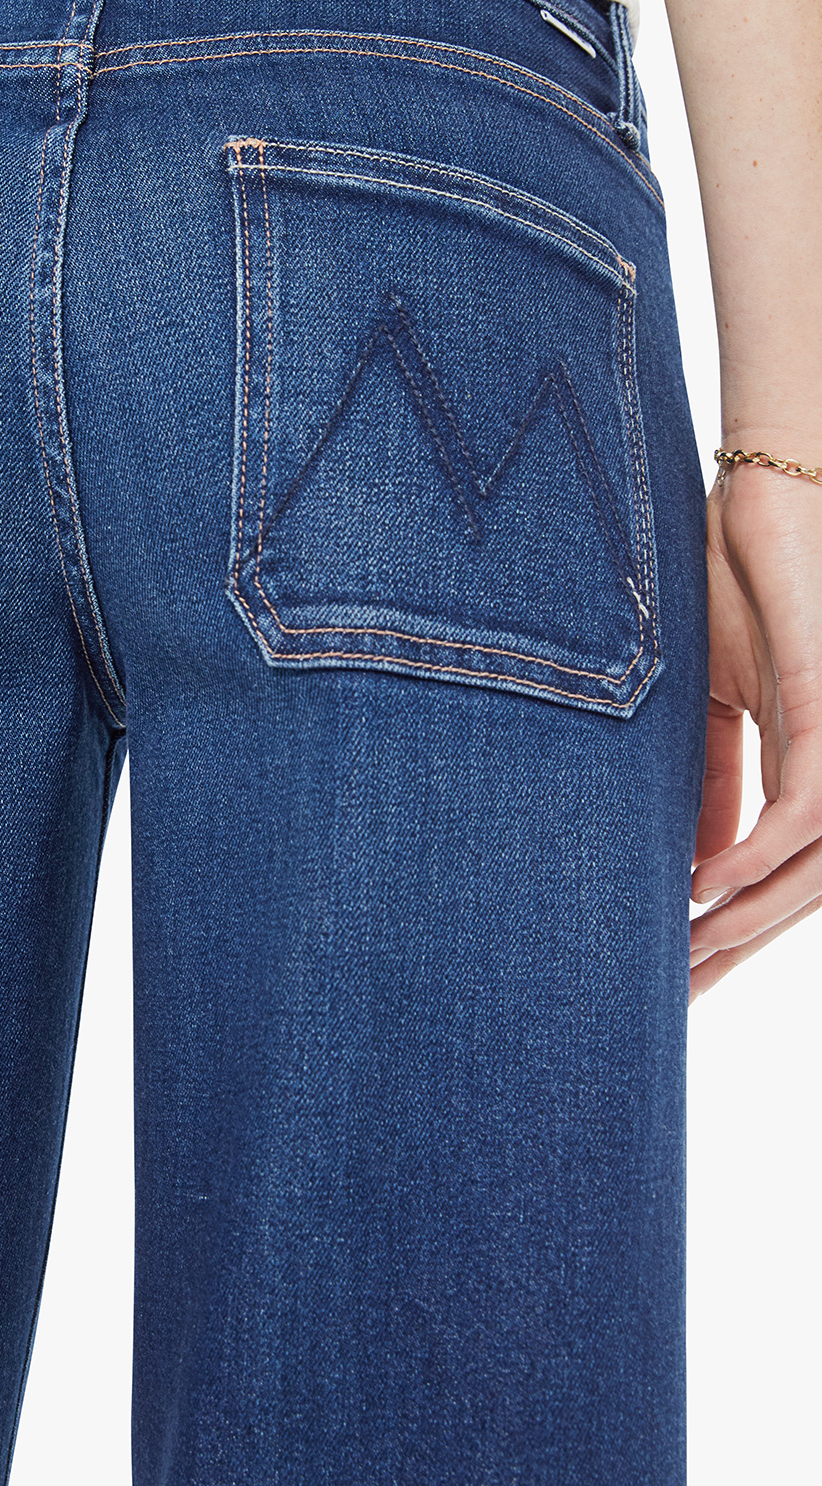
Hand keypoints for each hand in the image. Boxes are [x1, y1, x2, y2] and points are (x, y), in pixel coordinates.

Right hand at [690, 457, 821, 999]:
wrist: (764, 490)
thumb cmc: (738, 579)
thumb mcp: (711, 696)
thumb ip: (713, 776)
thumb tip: (693, 859)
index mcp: (807, 764)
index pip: (778, 869)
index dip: (737, 928)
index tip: (682, 976)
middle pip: (803, 884)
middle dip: (741, 945)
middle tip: (677, 995)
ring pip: (816, 861)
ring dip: (753, 917)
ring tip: (692, 955)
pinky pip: (807, 803)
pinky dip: (758, 850)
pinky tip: (709, 884)